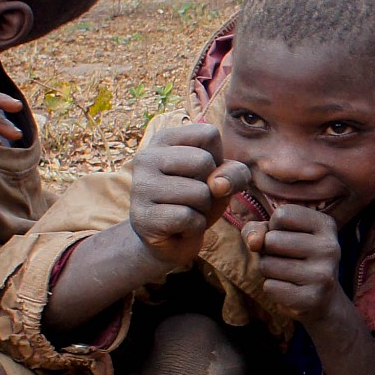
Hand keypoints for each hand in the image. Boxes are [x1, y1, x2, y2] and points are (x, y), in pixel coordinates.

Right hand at [128, 123, 249, 272]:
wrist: (171, 241)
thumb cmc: (197, 201)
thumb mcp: (223, 181)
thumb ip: (234, 172)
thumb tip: (218, 185)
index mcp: (164, 139)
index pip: (208, 134)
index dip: (216, 159)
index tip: (199, 174)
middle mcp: (146, 156)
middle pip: (204, 161)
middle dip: (210, 187)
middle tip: (193, 198)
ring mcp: (140, 186)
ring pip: (199, 192)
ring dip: (203, 210)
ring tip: (186, 212)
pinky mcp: (142, 216)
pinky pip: (187, 218)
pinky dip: (194, 227)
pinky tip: (179, 228)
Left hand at [242, 203, 346, 324]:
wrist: (321, 298)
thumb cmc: (294, 257)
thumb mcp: (278, 233)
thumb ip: (258, 228)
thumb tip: (254, 242)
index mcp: (326, 225)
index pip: (282, 215)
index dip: (274, 227)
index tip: (289, 237)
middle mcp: (329, 248)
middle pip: (271, 240)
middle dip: (268, 251)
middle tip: (286, 259)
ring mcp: (323, 275)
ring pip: (267, 265)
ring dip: (268, 271)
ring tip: (288, 274)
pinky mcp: (312, 298)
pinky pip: (270, 287)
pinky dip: (272, 289)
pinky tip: (290, 290)